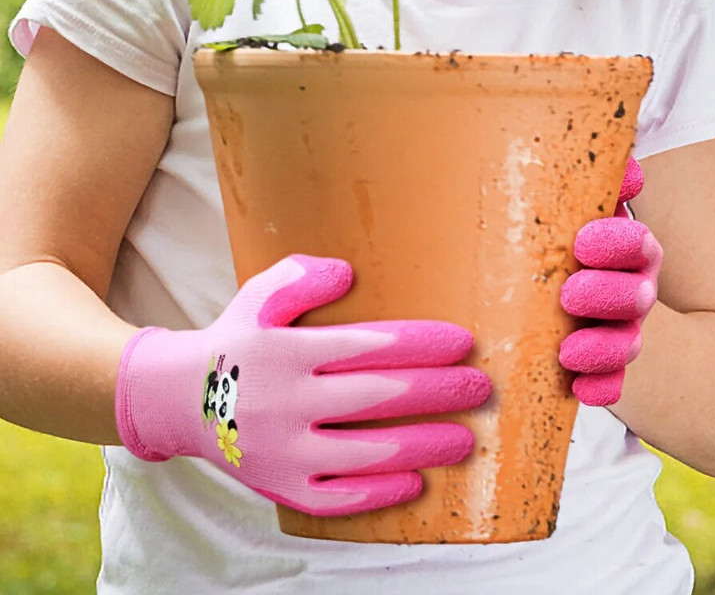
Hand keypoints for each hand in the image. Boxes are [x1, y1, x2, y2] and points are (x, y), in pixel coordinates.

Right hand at [115, 254, 490, 515]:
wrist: (178, 399)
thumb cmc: (235, 340)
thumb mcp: (258, 295)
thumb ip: (301, 277)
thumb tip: (348, 273)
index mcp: (286, 350)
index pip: (368, 345)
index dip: (422, 343)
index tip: (463, 342)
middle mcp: (286, 401)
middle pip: (378, 397)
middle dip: (438, 391)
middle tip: (479, 388)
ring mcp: (282, 450)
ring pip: (366, 452)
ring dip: (423, 444)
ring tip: (466, 439)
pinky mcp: (279, 486)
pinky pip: (336, 497)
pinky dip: (379, 493)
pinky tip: (416, 481)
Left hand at [559, 159, 661, 405]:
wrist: (620, 321)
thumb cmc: (585, 256)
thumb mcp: (593, 223)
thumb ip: (601, 194)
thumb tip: (625, 168)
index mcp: (631, 253)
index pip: (636, 245)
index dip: (616, 243)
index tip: (583, 242)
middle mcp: (634, 294)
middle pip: (634, 295)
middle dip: (606, 295)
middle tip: (570, 294)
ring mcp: (625, 335)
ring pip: (625, 343)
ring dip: (602, 346)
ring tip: (569, 350)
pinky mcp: (611, 373)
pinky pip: (612, 385)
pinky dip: (601, 388)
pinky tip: (581, 389)